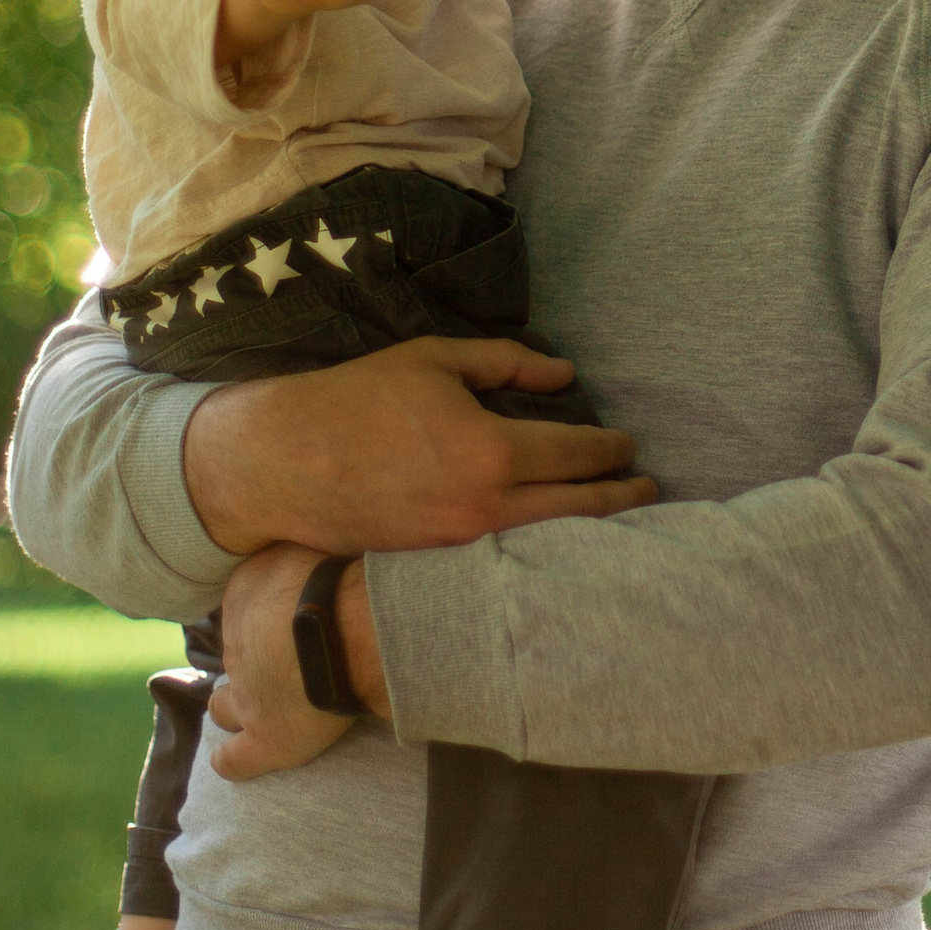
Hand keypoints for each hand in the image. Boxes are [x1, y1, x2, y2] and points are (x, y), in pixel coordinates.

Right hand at [182, 335, 658, 557]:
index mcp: (490, 450)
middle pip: (578, 511)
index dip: (612, 451)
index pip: (578, 455)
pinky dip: (539, 552)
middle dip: (622, 500)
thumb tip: (566, 375)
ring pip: (546, 544)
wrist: (281, 462)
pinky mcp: (434, 568)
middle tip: (649, 492)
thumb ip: (508, 364)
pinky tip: (557, 545)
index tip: (629, 447)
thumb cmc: (357, 399)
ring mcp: (459, 546)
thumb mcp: (435, 360)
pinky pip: (503, 561)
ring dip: (589, 533)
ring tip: (618, 522)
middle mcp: (483, 507)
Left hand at [208, 542, 357, 780]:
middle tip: (279, 655)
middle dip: (251, 657)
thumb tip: (307, 522)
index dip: (265, 610)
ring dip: (233, 704)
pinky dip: (231, 759)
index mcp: (246, 593)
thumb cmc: (341, 576)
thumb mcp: (312, 538)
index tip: (287, 609)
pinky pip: (235, 758)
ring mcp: (247, 696)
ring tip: (254, 703)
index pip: (245, 602)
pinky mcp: (267, 740)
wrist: (349, 630)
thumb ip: (300, 545)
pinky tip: (229, 760)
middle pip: (234, 652)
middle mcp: (236, 645)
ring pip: (223, 705)